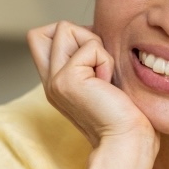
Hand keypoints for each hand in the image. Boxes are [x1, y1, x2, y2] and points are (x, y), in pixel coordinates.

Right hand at [27, 21, 156, 152]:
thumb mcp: (102, 79)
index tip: (94, 60)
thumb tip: (89, 31)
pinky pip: (91, 46)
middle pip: (49, 29)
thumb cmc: (125, 113)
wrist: (128, 140)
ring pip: (65, 28)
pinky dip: (106, 60)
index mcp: (55, 82)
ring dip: (95, 46)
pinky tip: (108, 86)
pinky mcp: (66, 79)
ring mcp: (54, 80)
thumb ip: (87, 59)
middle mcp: (49, 81)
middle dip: (80, 35)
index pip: (41, 37)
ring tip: (104, 77)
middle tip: (98, 66)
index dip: (71, 36)